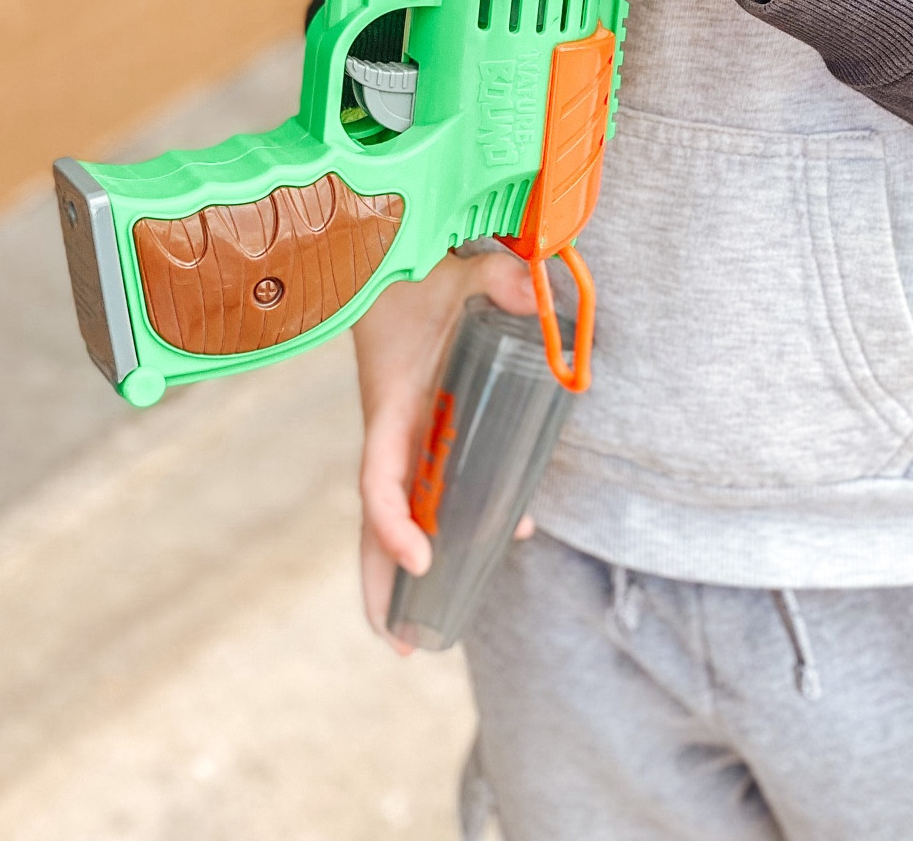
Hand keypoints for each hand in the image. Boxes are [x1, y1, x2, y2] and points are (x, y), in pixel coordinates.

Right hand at [353, 247, 537, 652]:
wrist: (386, 265)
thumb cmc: (420, 276)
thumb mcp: (462, 271)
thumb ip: (500, 278)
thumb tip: (538, 295)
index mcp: (391, 408)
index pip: (379, 479)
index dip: (393, 523)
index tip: (422, 559)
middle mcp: (391, 434)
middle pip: (374, 521)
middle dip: (379, 584)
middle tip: (401, 647)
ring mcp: (404, 438)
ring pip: (397, 516)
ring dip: (405, 573)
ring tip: (427, 635)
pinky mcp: (422, 433)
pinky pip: (426, 491)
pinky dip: (444, 526)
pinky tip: (495, 542)